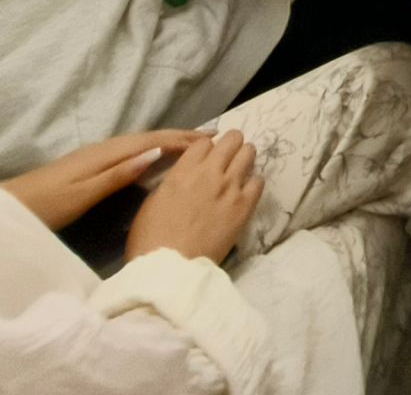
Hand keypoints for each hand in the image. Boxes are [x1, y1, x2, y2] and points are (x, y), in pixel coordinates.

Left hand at [1, 129, 201, 229]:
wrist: (11, 207)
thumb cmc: (47, 205)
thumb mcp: (84, 193)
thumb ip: (119, 174)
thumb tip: (155, 153)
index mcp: (106, 155)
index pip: (152, 141)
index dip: (181, 139)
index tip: (210, 138)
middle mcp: (104, 149)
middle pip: (149, 138)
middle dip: (180, 136)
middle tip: (212, 137)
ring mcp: (97, 157)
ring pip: (141, 144)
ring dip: (168, 142)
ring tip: (193, 145)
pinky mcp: (92, 166)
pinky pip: (132, 152)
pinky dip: (152, 150)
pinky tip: (156, 159)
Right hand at [125, 131, 262, 263]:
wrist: (169, 270)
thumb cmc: (151, 239)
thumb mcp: (154, 201)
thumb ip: (174, 181)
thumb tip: (185, 177)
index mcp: (184, 170)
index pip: (203, 142)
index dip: (206, 148)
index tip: (207, 157)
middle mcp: (210, 172)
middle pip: (232, 139)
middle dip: (231, 145)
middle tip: (227, 158)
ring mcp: (230, 187)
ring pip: (249, 153)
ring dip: (244, 158)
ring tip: (240, 170)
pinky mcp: (245, 206)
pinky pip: (259, 181)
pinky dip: (253, 183)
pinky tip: (245, 193)